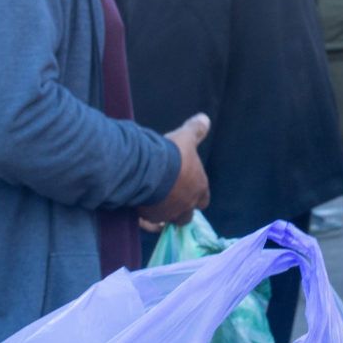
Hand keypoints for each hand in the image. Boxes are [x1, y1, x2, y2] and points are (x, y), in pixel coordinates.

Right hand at [138, 113, 211, 229]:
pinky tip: (138, 213)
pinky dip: (145, 221)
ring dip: (163, 215)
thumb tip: (204, 118)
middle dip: (180, 209)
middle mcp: (186, 204)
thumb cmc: (172, 153)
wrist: (147, 167)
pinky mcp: (149, 218)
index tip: (186, 187)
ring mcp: (168, 213)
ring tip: (152, 203)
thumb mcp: (185, 138)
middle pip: (187, 215)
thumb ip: (195, 130)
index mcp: (198, 188)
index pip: (203, 199)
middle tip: (169, 197)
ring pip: (168, 221)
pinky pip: (148, 224)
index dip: (196, 194)